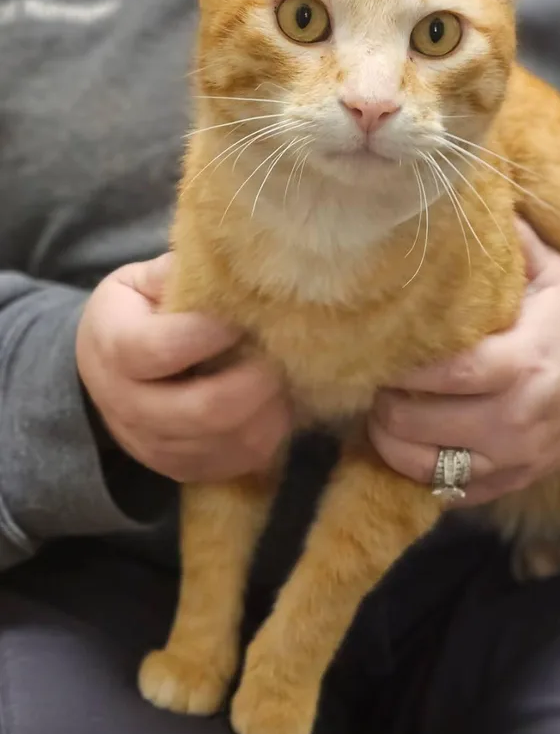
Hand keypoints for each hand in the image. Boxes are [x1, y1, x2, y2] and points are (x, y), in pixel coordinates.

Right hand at [77, 254, 290, 481]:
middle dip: (256, 382)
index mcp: (115, 349)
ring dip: (269, 411)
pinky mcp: (182, 469)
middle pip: (206, 410)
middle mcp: (129, 406)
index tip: (244, 315)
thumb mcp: (139, 282)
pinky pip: (237, 463)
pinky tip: (273, 405)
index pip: (164, 350)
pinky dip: (267, 435)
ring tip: (283, 379)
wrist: (102, 373)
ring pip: (228, 442)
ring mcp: (155, 446)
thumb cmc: (132, 315)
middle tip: (278, 355)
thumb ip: (179, 273)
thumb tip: (236, 263)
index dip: (212, 333)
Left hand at [370, 220, 559, 504]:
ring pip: (429, 469)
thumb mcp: (554, 272)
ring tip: (382, 415)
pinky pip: (452, 493)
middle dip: (384, 405)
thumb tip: (461, 193)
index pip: (444, 373)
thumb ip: (508, 240)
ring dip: (391, 444)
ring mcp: (517, 456)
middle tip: (374, 382)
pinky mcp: (517, 480)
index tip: (378, 351)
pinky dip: (422, 474)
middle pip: (422, 423)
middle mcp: (518, 417)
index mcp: (524, 360)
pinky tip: (411, 446)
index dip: (401, 368)